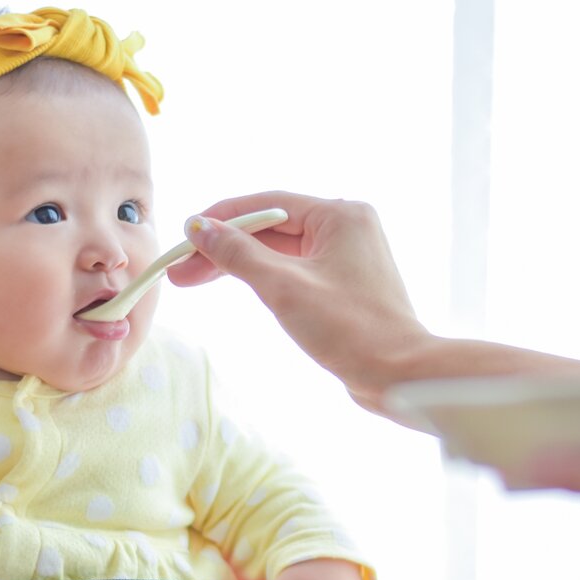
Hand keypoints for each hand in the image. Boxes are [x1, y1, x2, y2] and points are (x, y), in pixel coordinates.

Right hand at [169, 191, 430, 409]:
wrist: (399, 375)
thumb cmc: (350, 328)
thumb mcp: (284, 287)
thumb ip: (239, 254)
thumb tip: (200, 227)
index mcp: (341, 215)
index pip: (267, 205)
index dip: (221, 219)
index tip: (185, 236)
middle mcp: (348, 228)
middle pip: (271, 230)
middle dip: (224, 248)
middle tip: (180, 271)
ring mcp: (348, 258)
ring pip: (280, 252)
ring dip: (238, 266)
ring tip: (193, 280)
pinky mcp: (344, 286)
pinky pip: (294, 271)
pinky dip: (263, 278)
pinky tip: (234, 284)